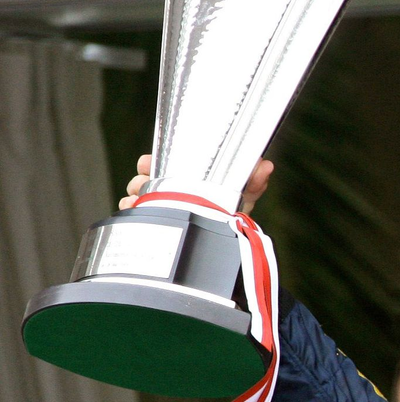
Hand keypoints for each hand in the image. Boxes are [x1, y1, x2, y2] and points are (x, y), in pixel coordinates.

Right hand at [120, 154, 273, 213]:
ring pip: (137, 195)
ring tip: (137, 201)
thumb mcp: (245, 194)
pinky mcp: (157, 223)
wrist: (229, 240)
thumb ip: (255, 181)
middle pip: (144, 179)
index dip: (152, 161)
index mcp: (188, 177)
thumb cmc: (234, 210)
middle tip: (142, 184)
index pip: (163, 162)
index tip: (146, 163)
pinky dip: (131, 211)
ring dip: (135, 196)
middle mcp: (171, 189)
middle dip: (140, 180)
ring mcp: (162, 206)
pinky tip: (134, 212)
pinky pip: (135, 215)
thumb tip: (266, 166)